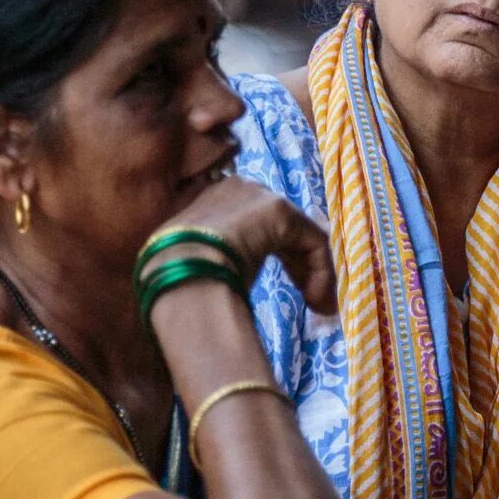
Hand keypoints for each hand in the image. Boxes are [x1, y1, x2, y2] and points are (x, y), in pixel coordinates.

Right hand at [150, 176, 335, 315]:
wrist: (178, 275)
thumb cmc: (177, 279)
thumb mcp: (194, 264)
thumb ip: (214, 261)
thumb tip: (229, 284)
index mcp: (207, 201)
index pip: (249, 224)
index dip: (267, 255)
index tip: (269, 286)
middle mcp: (235, 190)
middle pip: (279, 228)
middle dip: (296, 265)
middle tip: (306, 300)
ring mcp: (257, 197)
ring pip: (299, 236)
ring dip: (312, 274)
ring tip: (319, 309)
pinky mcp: (279, 210)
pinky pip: (312, 241)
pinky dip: (321, 272)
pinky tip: (317, 302)